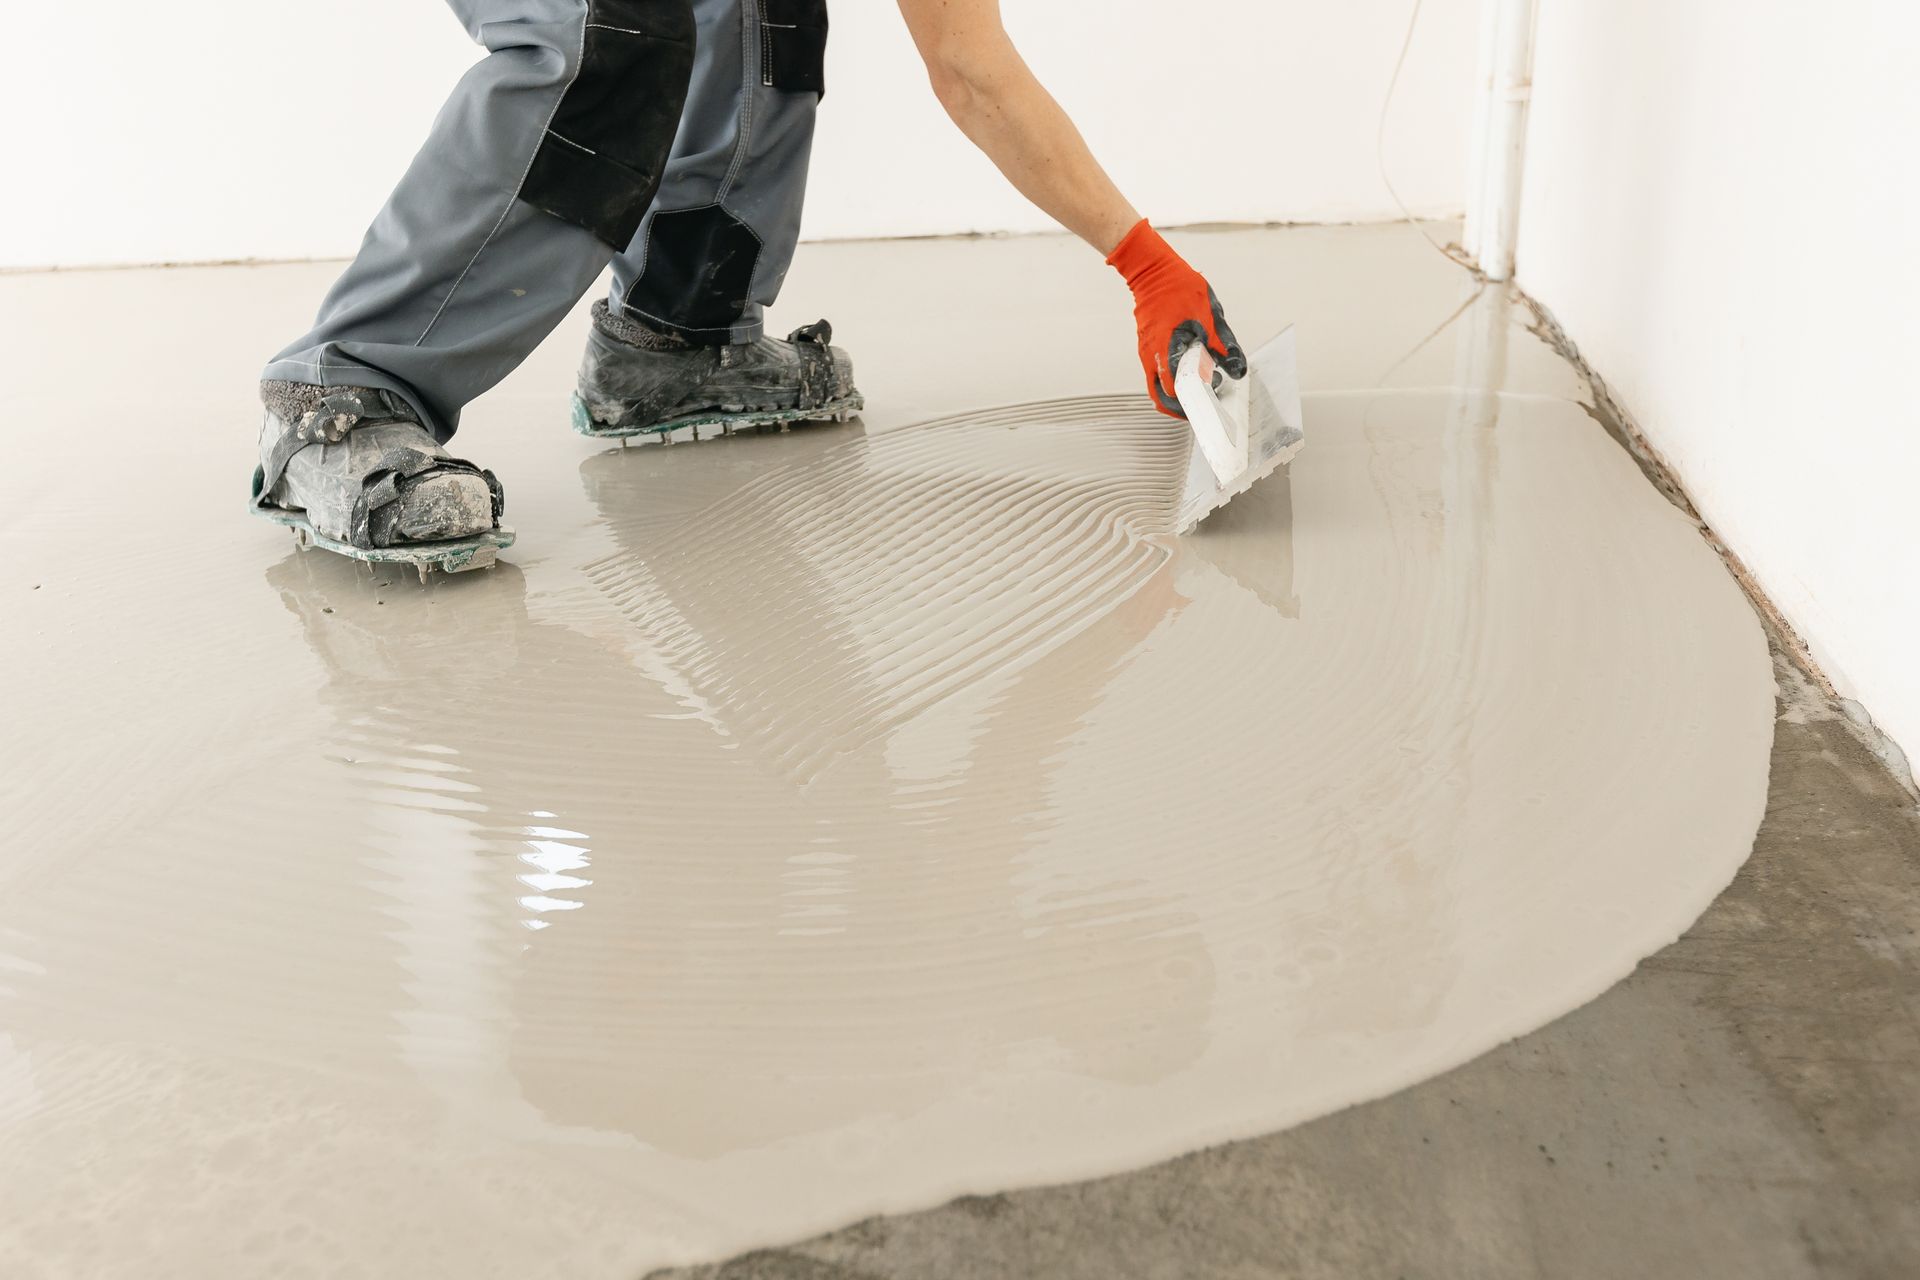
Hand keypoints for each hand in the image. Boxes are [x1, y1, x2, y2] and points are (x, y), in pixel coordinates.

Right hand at [1106, 220, 1245, 417]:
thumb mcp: (1210, 316)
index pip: (1174, 390)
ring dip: (1177, 393)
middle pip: (1161, 397)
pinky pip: (1156, 373)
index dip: (1190, 403)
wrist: (1153, 270)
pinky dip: (1171, 380)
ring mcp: (1146, 352)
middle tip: (1204, 404)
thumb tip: (1237, 368)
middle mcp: (1152, 354)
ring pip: (1157, 387)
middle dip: (1182, 406)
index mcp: (1166, 348)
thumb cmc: (1178, 287)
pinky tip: (1190, 370)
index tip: (1208, 405)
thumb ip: (1223, 345)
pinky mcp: (1147, 348)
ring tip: (1200, 386)